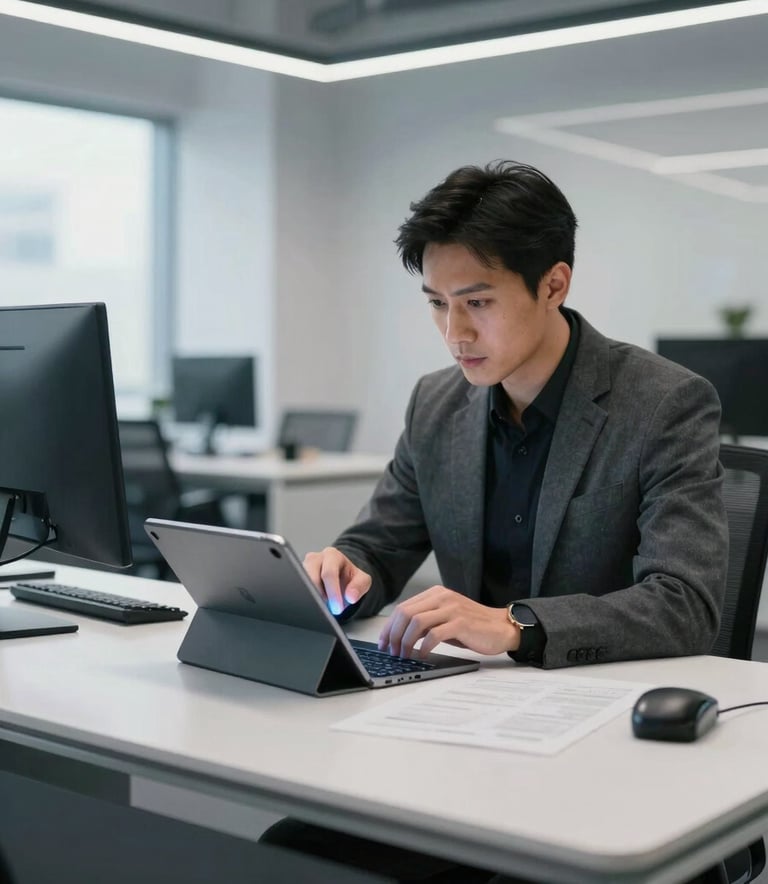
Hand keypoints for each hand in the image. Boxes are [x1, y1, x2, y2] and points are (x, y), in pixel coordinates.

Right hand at [303, 547, 371, 615]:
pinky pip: (298, 588)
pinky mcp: (298, 576)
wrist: (342, 576)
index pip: (329, 573)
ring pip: (302, 583)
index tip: (337, 608)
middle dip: (320, 597)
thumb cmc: (349, 577)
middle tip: (328, 610)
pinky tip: (314, 603)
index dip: (332, 592)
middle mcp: (316, 558)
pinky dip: (306, 598)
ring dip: (312, 598)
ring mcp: (304, 567)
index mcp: (332, 555)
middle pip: (311, 577)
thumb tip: (351, 596)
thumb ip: (359, 586)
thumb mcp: (363, 580)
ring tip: (323, 605)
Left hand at [378, 586, 520, 657]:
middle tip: (391, 651)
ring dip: (405, 641)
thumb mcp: (445, 618)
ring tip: (404, 655)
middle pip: (405, 613)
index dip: (389, 626)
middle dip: (393, 634)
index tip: (383, 642)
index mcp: (436, 593)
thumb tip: (399, 636)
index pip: (403, 607)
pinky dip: (424, 646)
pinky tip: (423, 654)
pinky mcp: (461, 623)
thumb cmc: (472, 626)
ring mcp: (452, 609)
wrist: (501, 627)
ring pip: (416, 622)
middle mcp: (442, 597)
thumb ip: (426, 621)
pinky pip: (434, 634)